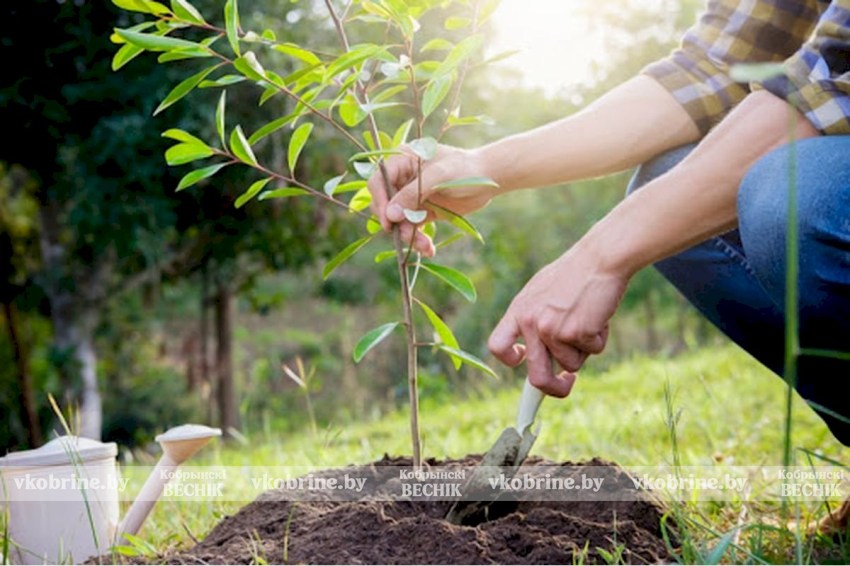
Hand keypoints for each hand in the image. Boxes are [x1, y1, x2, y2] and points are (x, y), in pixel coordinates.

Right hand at [367, 144, 498, 256]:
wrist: (489, 179)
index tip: (388, 221)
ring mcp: (411, 197)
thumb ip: (413, 194)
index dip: (380, 201)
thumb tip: (390, 215)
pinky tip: (428, 249)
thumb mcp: (439, 177)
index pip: (378, 181)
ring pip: (398, 221)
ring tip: (425, 246)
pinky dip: (418, 240)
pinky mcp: (422, 212)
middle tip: (407, 236)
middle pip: (385, 205)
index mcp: (402, 161)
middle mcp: (402, 179)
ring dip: (408, 235)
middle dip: (395, 223)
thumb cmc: (465, 169)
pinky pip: (412, 228)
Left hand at [487, 241, 627, 396]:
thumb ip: (535, 319)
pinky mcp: (578, 333)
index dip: (509, 360)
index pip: (498, 346)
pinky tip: (599, 314)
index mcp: (518, 311)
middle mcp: (531, 323)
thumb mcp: (542, 292)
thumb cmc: (575, 274)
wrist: (600, 258)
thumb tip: (536, 354)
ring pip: (572, 363)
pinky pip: (593, 351)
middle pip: (536, 376)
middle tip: (567, 384)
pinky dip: (600, 338)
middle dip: (553, 389)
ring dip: (585, 348)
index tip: (524, 361)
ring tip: (589, 318)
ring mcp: (553, 330)